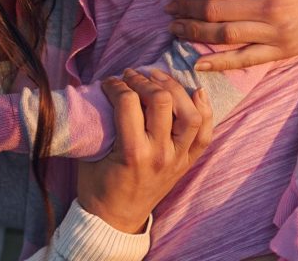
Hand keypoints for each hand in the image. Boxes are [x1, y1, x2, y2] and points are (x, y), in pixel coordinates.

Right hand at [75, 69, 213, 232]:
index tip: (108, 82)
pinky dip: (205, 110)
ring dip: (175, 89)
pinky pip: (205, 134)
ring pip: (190, 114)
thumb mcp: (92, 154)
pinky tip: (196, 91)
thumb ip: (100, 122)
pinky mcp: (186, 163)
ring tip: (159, 78)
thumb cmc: (98, 186)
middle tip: (130, 76)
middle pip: (162, 101)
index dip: (116, 84)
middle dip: (144, 80)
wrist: (114, 221)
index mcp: (132, 152)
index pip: (128, 102)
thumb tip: (101, 89)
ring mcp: (177, 159)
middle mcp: (160, 154)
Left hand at [166, 0, 297, 70]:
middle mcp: (268, 8)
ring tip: (174, 29)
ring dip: (193, 33)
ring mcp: (274, 32)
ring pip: (223, 36)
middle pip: (214, 12)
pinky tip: (198, 62)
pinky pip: (244, 59)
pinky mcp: (280, 50)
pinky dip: (219, 62)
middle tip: (168, 9)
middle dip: (185, 10)